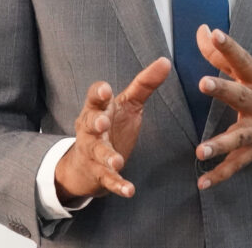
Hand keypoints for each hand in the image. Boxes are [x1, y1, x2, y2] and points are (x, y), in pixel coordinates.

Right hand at [54, 56, 170, 200]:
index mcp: (97, 109)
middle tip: (102, 122)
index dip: (98, 94)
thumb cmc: (111, 126)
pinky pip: (108, 181)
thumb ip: (145, 84)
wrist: (86, 164)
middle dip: (95, 122)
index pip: (94, 98)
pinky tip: (129, 191)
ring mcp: (93, 153)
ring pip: (97, 153)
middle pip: (88, 123)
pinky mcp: (100, 174)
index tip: (106, 90)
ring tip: (118, 161)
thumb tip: (165, 61)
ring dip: (107, 157)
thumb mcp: (127, 103)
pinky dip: (118, 185)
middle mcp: (90, 130)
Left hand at [193, 25, 251, 189]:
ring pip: (237, 137)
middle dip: (222, 90)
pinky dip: (220, 175)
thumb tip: (202, 30)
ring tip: (200, 151)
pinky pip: (236, 165)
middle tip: (204, 83)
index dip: (229, 47)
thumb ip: (222, 55)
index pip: (242, 60)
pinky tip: (203, 183)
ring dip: (219, 145)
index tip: (215, 33)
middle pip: (240, 95)